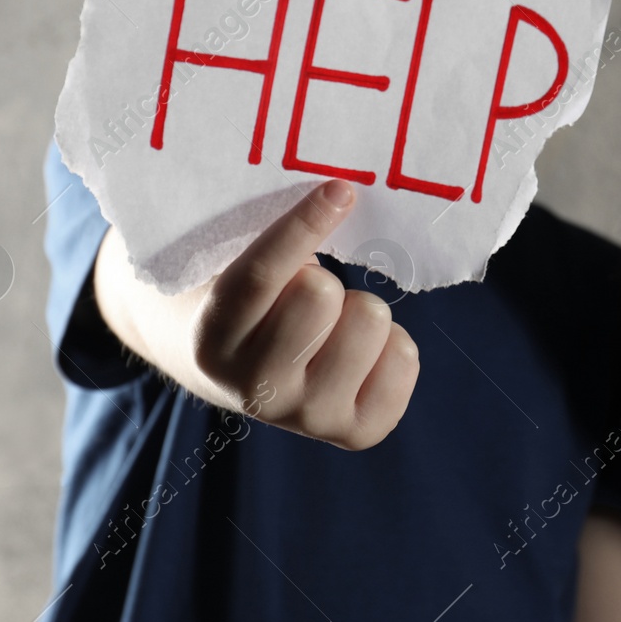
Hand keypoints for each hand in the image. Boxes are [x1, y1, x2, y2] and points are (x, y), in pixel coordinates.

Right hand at [191, 179, 419, 448]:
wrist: (236, 373)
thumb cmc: (248, 300)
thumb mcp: (235, 268)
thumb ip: (274, 243)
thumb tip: (339, 195)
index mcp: (214, 340)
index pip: (261, 277)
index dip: (304, 225)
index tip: (339, 189)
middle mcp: (256, 390)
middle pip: (322, 295)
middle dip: (324, 277)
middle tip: (307, 291)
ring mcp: (308, 417)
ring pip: (370, 318)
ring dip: (357, 307)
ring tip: (330, 322)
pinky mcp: (355, 431)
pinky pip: (406, 357)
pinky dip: (391, 342)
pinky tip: (358, 349)